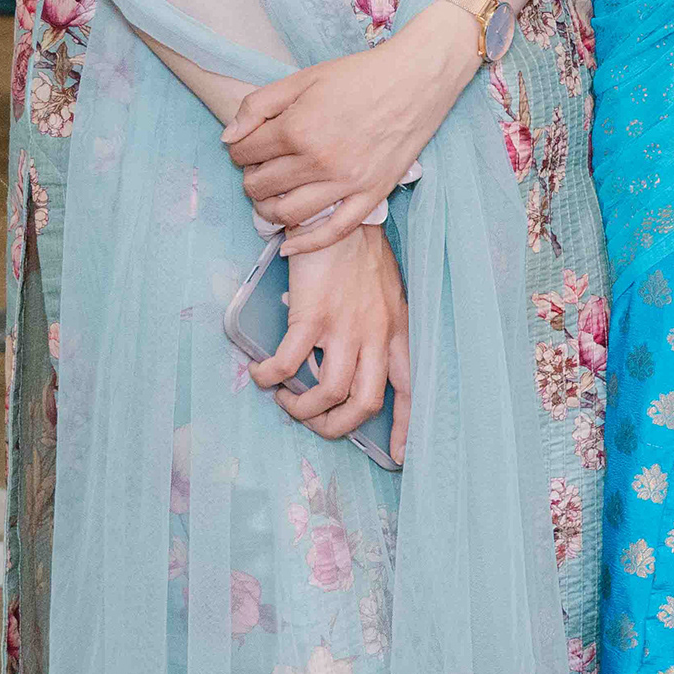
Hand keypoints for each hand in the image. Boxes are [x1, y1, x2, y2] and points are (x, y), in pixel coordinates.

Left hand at [225, 16, 474, 249]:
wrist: (417, 79)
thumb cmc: (361, 75)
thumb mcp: (304, 78)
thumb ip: (258, 105)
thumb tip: (228, 139)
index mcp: (297, 128)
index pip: (244, 153)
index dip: (239, 149)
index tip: (249, 146)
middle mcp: (319, 160)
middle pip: (260, 186)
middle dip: (252, 177)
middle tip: (262, 168)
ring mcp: (347, 182)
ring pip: (287, 214)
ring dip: (268, 210)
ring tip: (271, 198)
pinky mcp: (372, 194)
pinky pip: (334, 231)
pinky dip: (306, 244)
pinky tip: (288, 247)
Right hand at [252, 229, 408, 459]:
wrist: (340, 217)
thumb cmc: (359, 255)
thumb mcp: (384, 295)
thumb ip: (375, 328)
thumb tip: (345, 358)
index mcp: (397, 331)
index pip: (412, 388)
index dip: (406, 427)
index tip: (397, 457)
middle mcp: (376, 334)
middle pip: (366, 403)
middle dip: (337, 426)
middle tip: (313, 421)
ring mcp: (345, 327)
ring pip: (327, 393)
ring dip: (300, 407)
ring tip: (283, 397)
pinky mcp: (312, 317)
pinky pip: (288, 365)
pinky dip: (270, 378)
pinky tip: (261, 375)